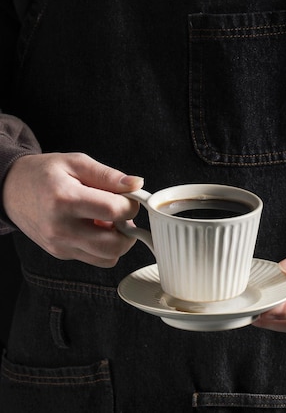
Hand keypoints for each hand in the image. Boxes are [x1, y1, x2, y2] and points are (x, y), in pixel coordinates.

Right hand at [3, 152, 143, 266]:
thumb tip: (136, 184)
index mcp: (65, 199)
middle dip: (129, 230)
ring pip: (108, 258)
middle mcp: (61, 227)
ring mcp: (59, 245)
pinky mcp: (60, 254)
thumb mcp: (76, 162)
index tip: (130, 198)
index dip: (131, 205)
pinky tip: (95, 227)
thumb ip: (108, 175)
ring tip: (109, 220)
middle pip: (114, 245)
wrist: (10, 190)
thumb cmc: (44, 173)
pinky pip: (95, 259)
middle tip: (123, 213)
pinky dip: (103, 246)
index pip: (113, 211)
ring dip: (118, 241)